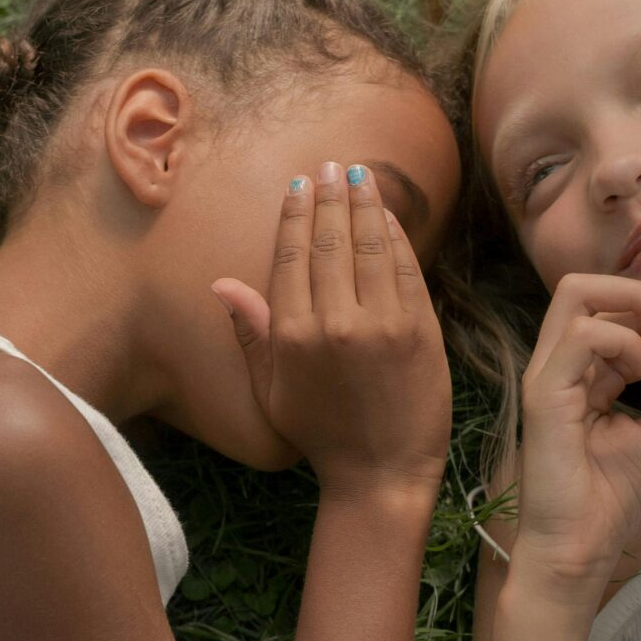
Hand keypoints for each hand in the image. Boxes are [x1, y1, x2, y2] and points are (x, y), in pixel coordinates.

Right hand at [212, 163, 450, 496]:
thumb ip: (252, 333)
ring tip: (360, 175)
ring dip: (364, 204)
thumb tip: (222, 284)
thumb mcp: (272, 390)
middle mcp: (334, 321)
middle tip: (330, 165)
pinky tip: (387, 215)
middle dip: (329, 197)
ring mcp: (381, 323)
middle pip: (331, 242)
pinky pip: (404, 269)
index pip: (292, 256)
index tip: (298, 185)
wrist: (381, 474)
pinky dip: (395, 237)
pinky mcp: (419, 329)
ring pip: (369, 246)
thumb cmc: (320, 435)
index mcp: (292, 335)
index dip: (295, 215)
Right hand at [508, 275, 640, 586]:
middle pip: (582, 287)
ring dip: (632, 310)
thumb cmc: (611, 499)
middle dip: (637, 290)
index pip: (604, 306)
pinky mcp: (544, 395)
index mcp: (578, 372)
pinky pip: (579, 337)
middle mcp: (556, 365)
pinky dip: (621, 341)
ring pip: (577, 297)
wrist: (581, 549)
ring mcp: (546, 376)